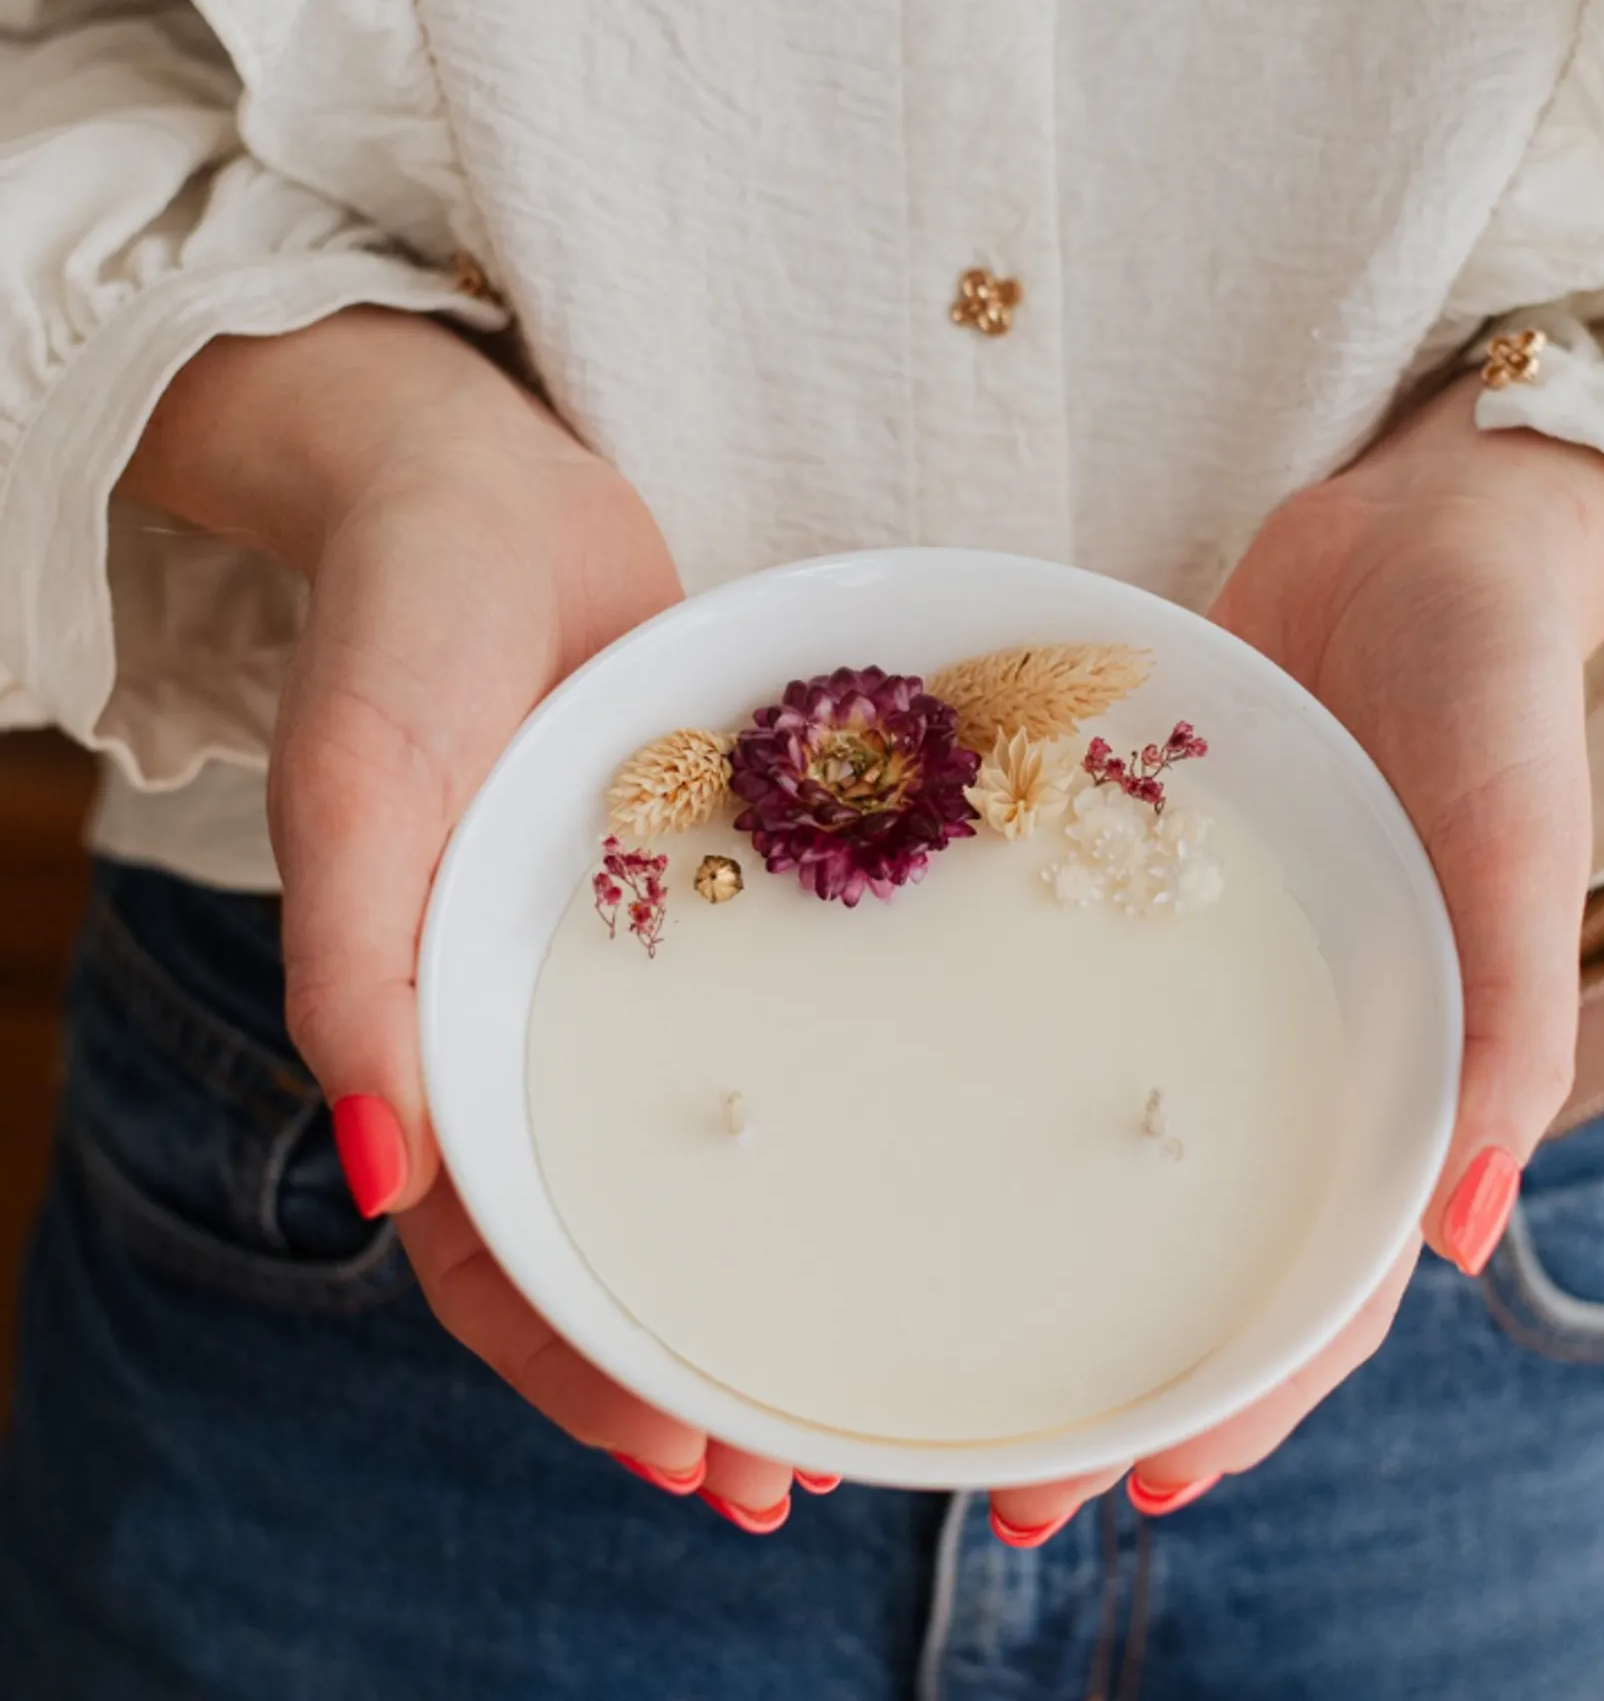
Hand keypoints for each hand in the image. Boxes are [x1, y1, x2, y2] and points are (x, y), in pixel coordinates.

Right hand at [125, 310, 815, 1529]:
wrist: (490, 483)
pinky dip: (817, 1097)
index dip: (581, 1375)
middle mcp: (534, 1021)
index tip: (698, 1457)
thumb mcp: (363, 783)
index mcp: (435, 1035)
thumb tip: (390, 1181)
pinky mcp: (717, 888)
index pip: (494, 1260)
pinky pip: (766, 1016)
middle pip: (606, 1238)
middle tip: (803, 1466)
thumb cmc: (406, 623)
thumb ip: (354, 970)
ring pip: (692, 1149)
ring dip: (758, 1257)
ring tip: (864, 1351)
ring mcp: (634, 963)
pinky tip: (903, 1140)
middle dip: (687, 1362)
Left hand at [987, 374, 1603, 1545]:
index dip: (1233, 1399)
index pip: (1315, 1288)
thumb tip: (1463, 1228)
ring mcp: (1196, 972)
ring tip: (913, 1309)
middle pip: (1191, 1245)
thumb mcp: (1511, 833)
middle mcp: (1286, 1047)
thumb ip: (1508, 1014)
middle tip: (986, 1466)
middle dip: (1106, 1361)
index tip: (1124, 1486)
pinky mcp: (1127, 882)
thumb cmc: (1488, 685)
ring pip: (1110, 1134)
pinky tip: (901, 1087)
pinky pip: (1057, 987)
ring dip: (1029, 1228)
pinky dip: (995, 1052)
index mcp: (1393, 1075)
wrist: (1417, 532)